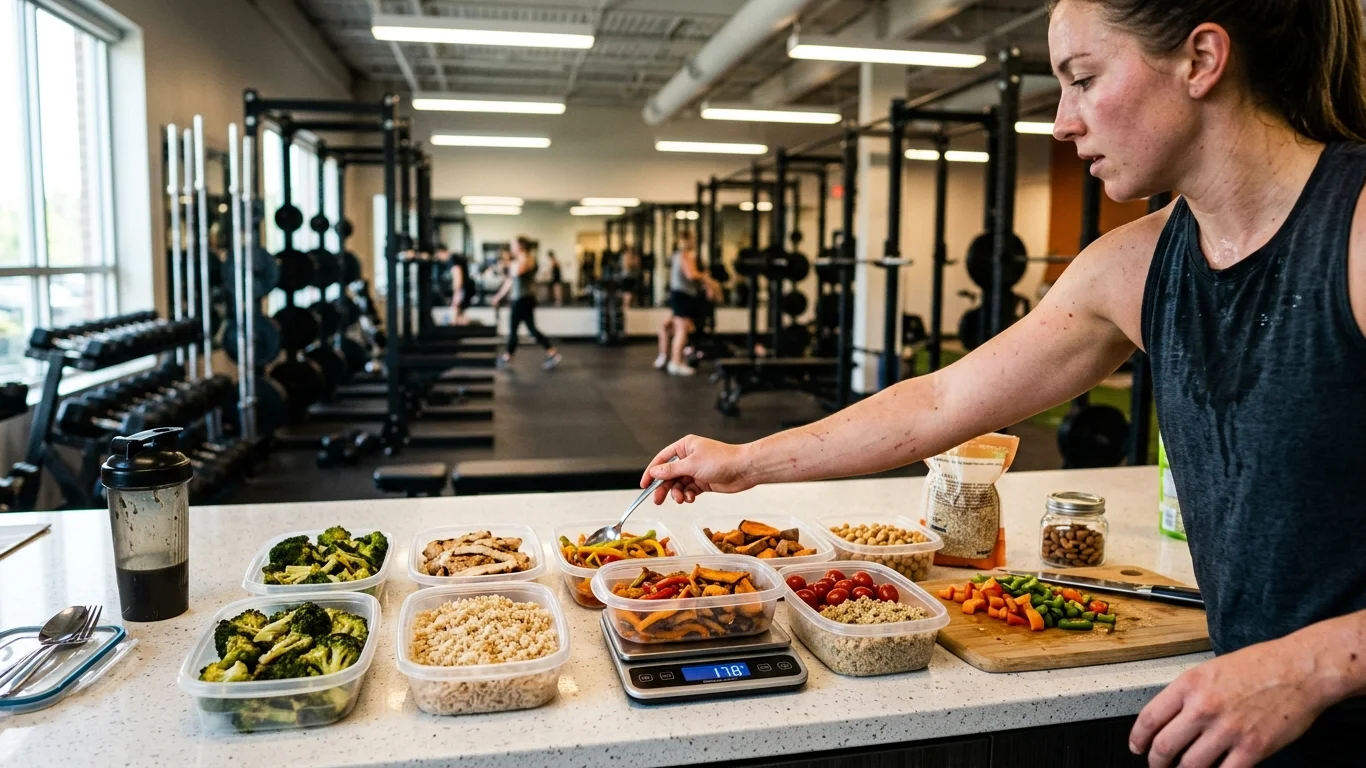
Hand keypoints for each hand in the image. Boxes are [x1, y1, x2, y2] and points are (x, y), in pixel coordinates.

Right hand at [641, 436, 754, 503]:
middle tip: (657, 500)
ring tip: (681, 499)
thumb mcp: (692, 465)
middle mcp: (688, 458)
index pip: (662, 459)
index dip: (652, 472)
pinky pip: (689, 490)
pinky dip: (688, 495)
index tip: (644, 484)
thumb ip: (671, 470)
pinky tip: (691, 497)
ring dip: (678, 493)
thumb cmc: (721, 460)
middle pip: (669, 474)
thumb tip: (655, 472)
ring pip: (679, 484)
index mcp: (684, 447)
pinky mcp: (703, 482)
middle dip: (663, 487)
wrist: (743, 469)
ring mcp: (696, 470)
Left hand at [1130, 636, 1331, 766]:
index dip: (1138, 738)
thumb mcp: (1211, 670)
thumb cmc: (1260, 665)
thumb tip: (1171, 718)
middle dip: (1156, 762)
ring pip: (1190, 765)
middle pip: (1164, 746)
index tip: (1137, 747)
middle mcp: (1203, 708)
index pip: (1150, 718)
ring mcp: (1228, 730)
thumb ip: (1189, 694)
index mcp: (1189, 685)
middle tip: (1157, 765)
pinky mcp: (1253, 748)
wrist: (1300, 669)